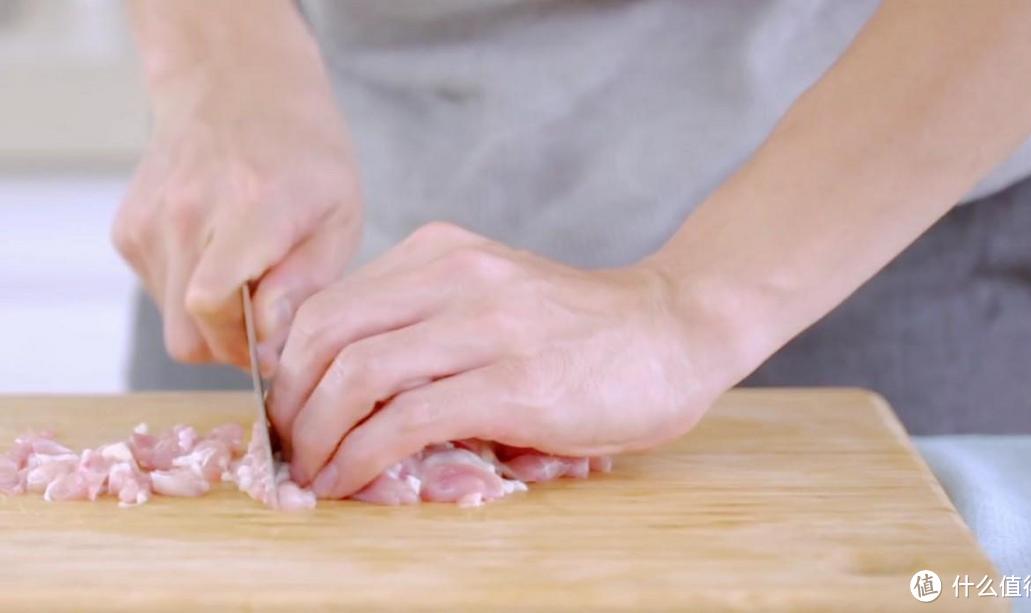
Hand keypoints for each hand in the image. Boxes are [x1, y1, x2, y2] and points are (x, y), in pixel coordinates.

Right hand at [113, 6, 361, 370]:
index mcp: (249, 208)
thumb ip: (306, 282)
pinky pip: (158, 294)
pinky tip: (221, 258)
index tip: (278, 345)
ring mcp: (149, 220)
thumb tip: (267, 338)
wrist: (238, 85)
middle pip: (188, 334)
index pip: (212, 303)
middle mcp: (188, 213)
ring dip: (213, 323)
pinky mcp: (128, 228)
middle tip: (269, 328)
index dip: (246, 345)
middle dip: (232, 348)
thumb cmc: (306, 157)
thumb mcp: (339, 216)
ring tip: (251, 279)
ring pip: (172, 323)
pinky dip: (190, 296)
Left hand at [269, 223, 748, 498]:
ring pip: (356, 375)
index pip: (331, 303)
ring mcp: (486, 327)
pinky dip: (361, 457)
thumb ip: (430, 326)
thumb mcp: (496, 300)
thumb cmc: (584, 330)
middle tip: (289, 447)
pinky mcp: (513, 384)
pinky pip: (407, 420)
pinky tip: (350, 480)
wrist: (676, 331)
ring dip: (316, 435)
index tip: (288, 409)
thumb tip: (350, 396)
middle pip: (326, 334)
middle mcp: (456, 278)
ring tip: (312, 473)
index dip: (291, 364)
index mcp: (443, 254)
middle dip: (291, 401)